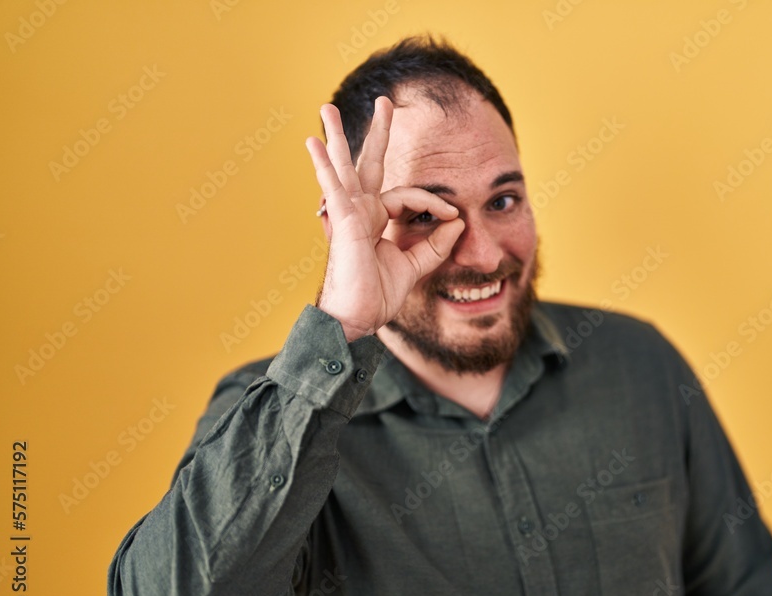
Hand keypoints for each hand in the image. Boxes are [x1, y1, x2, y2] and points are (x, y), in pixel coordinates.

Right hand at [305, 97, 464, 341]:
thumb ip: (436, 244)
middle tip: (385, 102)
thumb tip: (458, 221)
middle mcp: (361, 211)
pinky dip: (324, 165)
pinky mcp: (343, 220)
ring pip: (345, 167)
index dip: (434, 202)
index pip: (409, 197)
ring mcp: (349, 213)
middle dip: (378, 133)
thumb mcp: (415, 266)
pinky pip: (334, 187)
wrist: (357, 318)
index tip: (453, 216)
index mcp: (376, 220)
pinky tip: (313, 143)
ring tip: (327, 107)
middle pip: (369, 164)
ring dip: (337, 136)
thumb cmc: (377, 295)